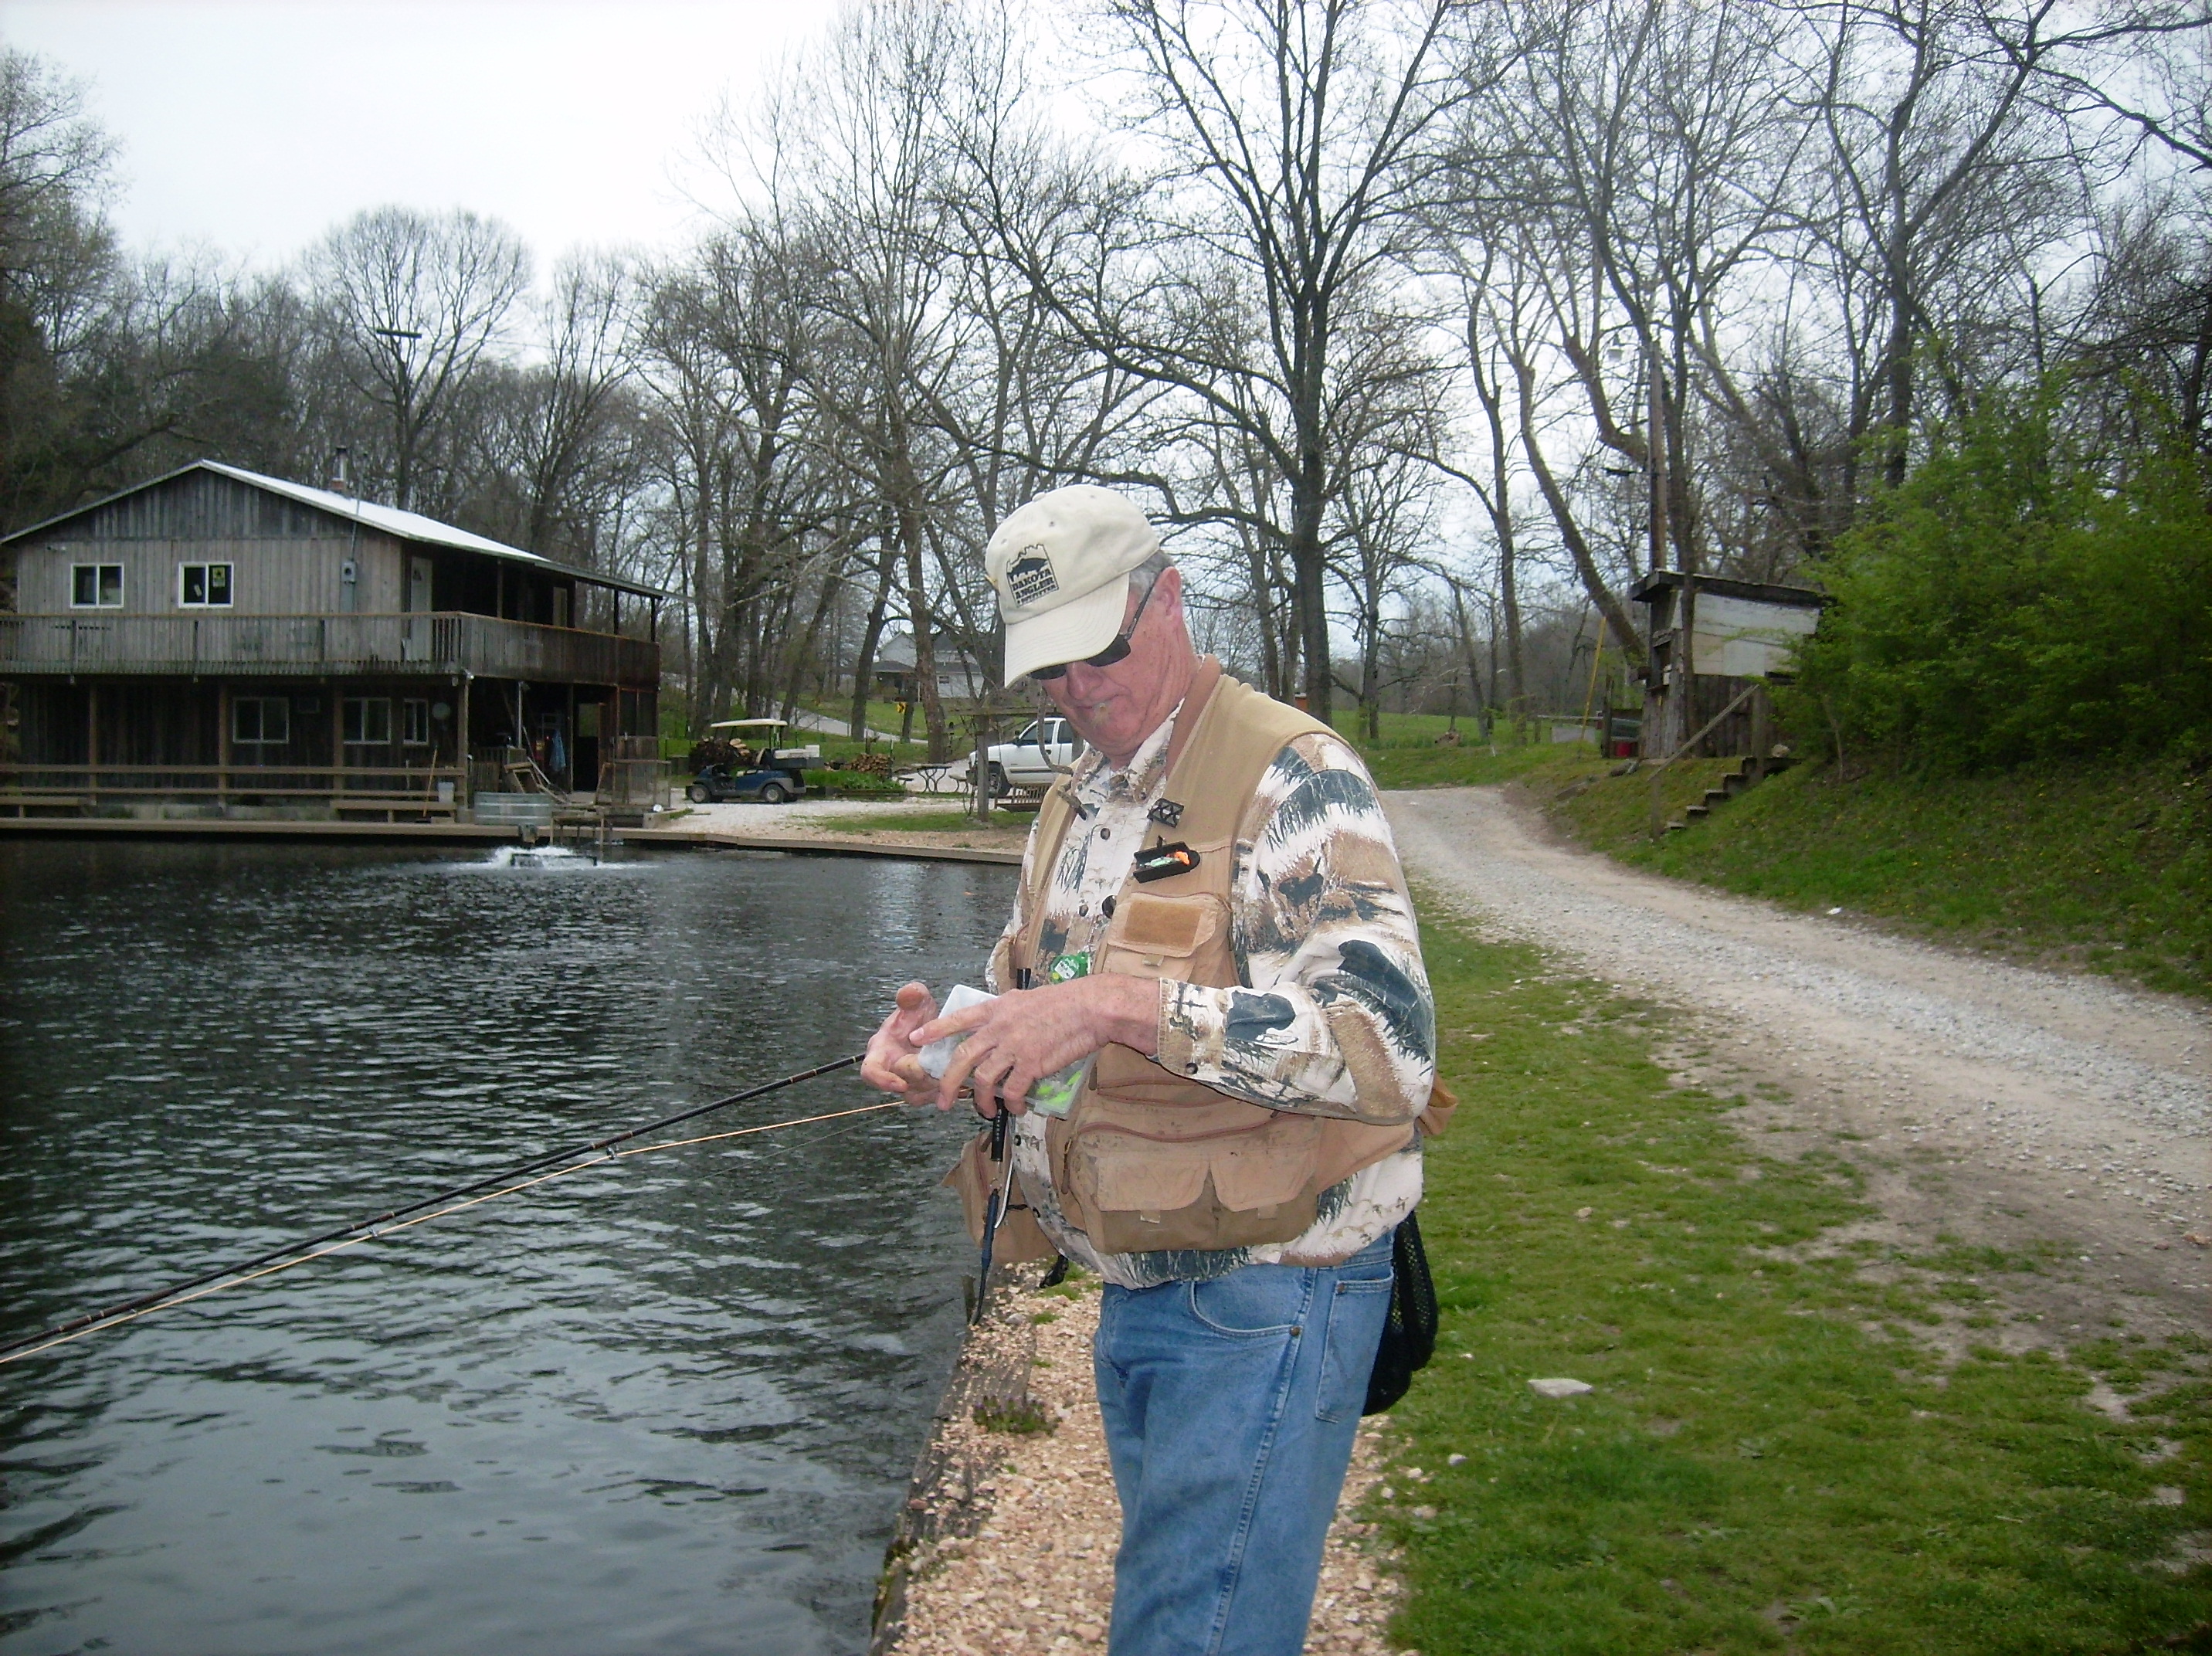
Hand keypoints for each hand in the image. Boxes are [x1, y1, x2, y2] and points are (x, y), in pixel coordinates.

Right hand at [860, 981, 943, 1105]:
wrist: (933, 1025)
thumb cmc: (918, 1013)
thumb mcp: (917, 999)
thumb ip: (912, 995)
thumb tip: (908, 993)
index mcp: (881, 1050)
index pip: (871, 1071)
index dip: (883, 1081)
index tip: (901, 1084)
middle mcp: (890, 1068)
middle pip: (901, 1085)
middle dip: (922, 1077)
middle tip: (940, 1067)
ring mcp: (906, 1081)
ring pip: (917, 1096)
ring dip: (934, 1088)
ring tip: (950, 1072)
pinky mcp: (922, 1088)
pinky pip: (930, 1098)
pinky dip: (944, 1092)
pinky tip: (958, 1080)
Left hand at [916, 975, 1160, 1118]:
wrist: (1090, 1008)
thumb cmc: (1065, 1002)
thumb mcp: (1027, 1000)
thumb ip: (1007, 1014)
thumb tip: (997, 1028)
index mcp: (997, 1009)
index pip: (958, 1019)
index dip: (936, 1030)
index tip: (916, 1039)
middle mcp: (999, 1027)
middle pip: (962, 1057)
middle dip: (947, 1082)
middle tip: (942, 1101)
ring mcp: (1014, 1046)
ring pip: (983, 1079)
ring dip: (981, 1100)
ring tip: (984, 1110)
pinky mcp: (1032, 1063)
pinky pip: (1013, 1090)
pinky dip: (1012, 1103)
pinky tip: (1016, 1109)